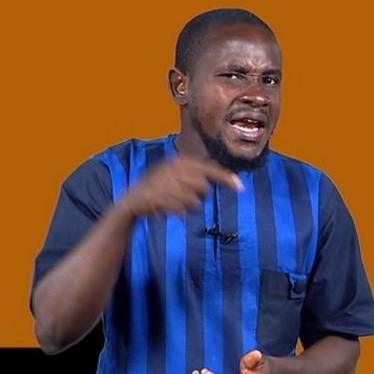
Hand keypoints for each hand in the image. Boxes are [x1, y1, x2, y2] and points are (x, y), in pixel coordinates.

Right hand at [121, 156, 242, 217]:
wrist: (132, 202)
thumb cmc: (158, 190)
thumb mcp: (175, 177)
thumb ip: (195, 177)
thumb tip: (218, 181)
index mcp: (179, 162)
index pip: (208, 168)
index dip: (225, 177)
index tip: (241, 187)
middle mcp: (173, 169)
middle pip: (203, 187)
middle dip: (197, 196)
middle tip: (182, 197)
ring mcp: (164, 182)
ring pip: (193, 201)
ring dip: (186, 206)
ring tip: (173, 203)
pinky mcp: (158, 197)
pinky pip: (181, 209)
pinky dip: (177, 212)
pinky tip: (167, 209)